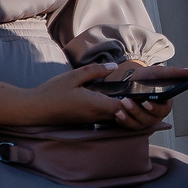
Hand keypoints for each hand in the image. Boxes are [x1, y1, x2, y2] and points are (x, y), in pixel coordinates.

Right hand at [0, 61, 171, 131]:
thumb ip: (95, 71)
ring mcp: (92, 119)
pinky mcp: (88, 120)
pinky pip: (108, 117)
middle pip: (125, 114)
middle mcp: (97, 115)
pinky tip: (123, 101)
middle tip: (155, 97)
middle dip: (139, 108)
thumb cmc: (52, 92)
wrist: (33, 109)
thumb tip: (113, 67)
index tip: (151, 95)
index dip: (138, 103)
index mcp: (95, 104)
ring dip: (130, 110)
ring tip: (143, 98)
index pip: (124, 107)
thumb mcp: (74, 76)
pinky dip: (118, 111)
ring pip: (118, 117)